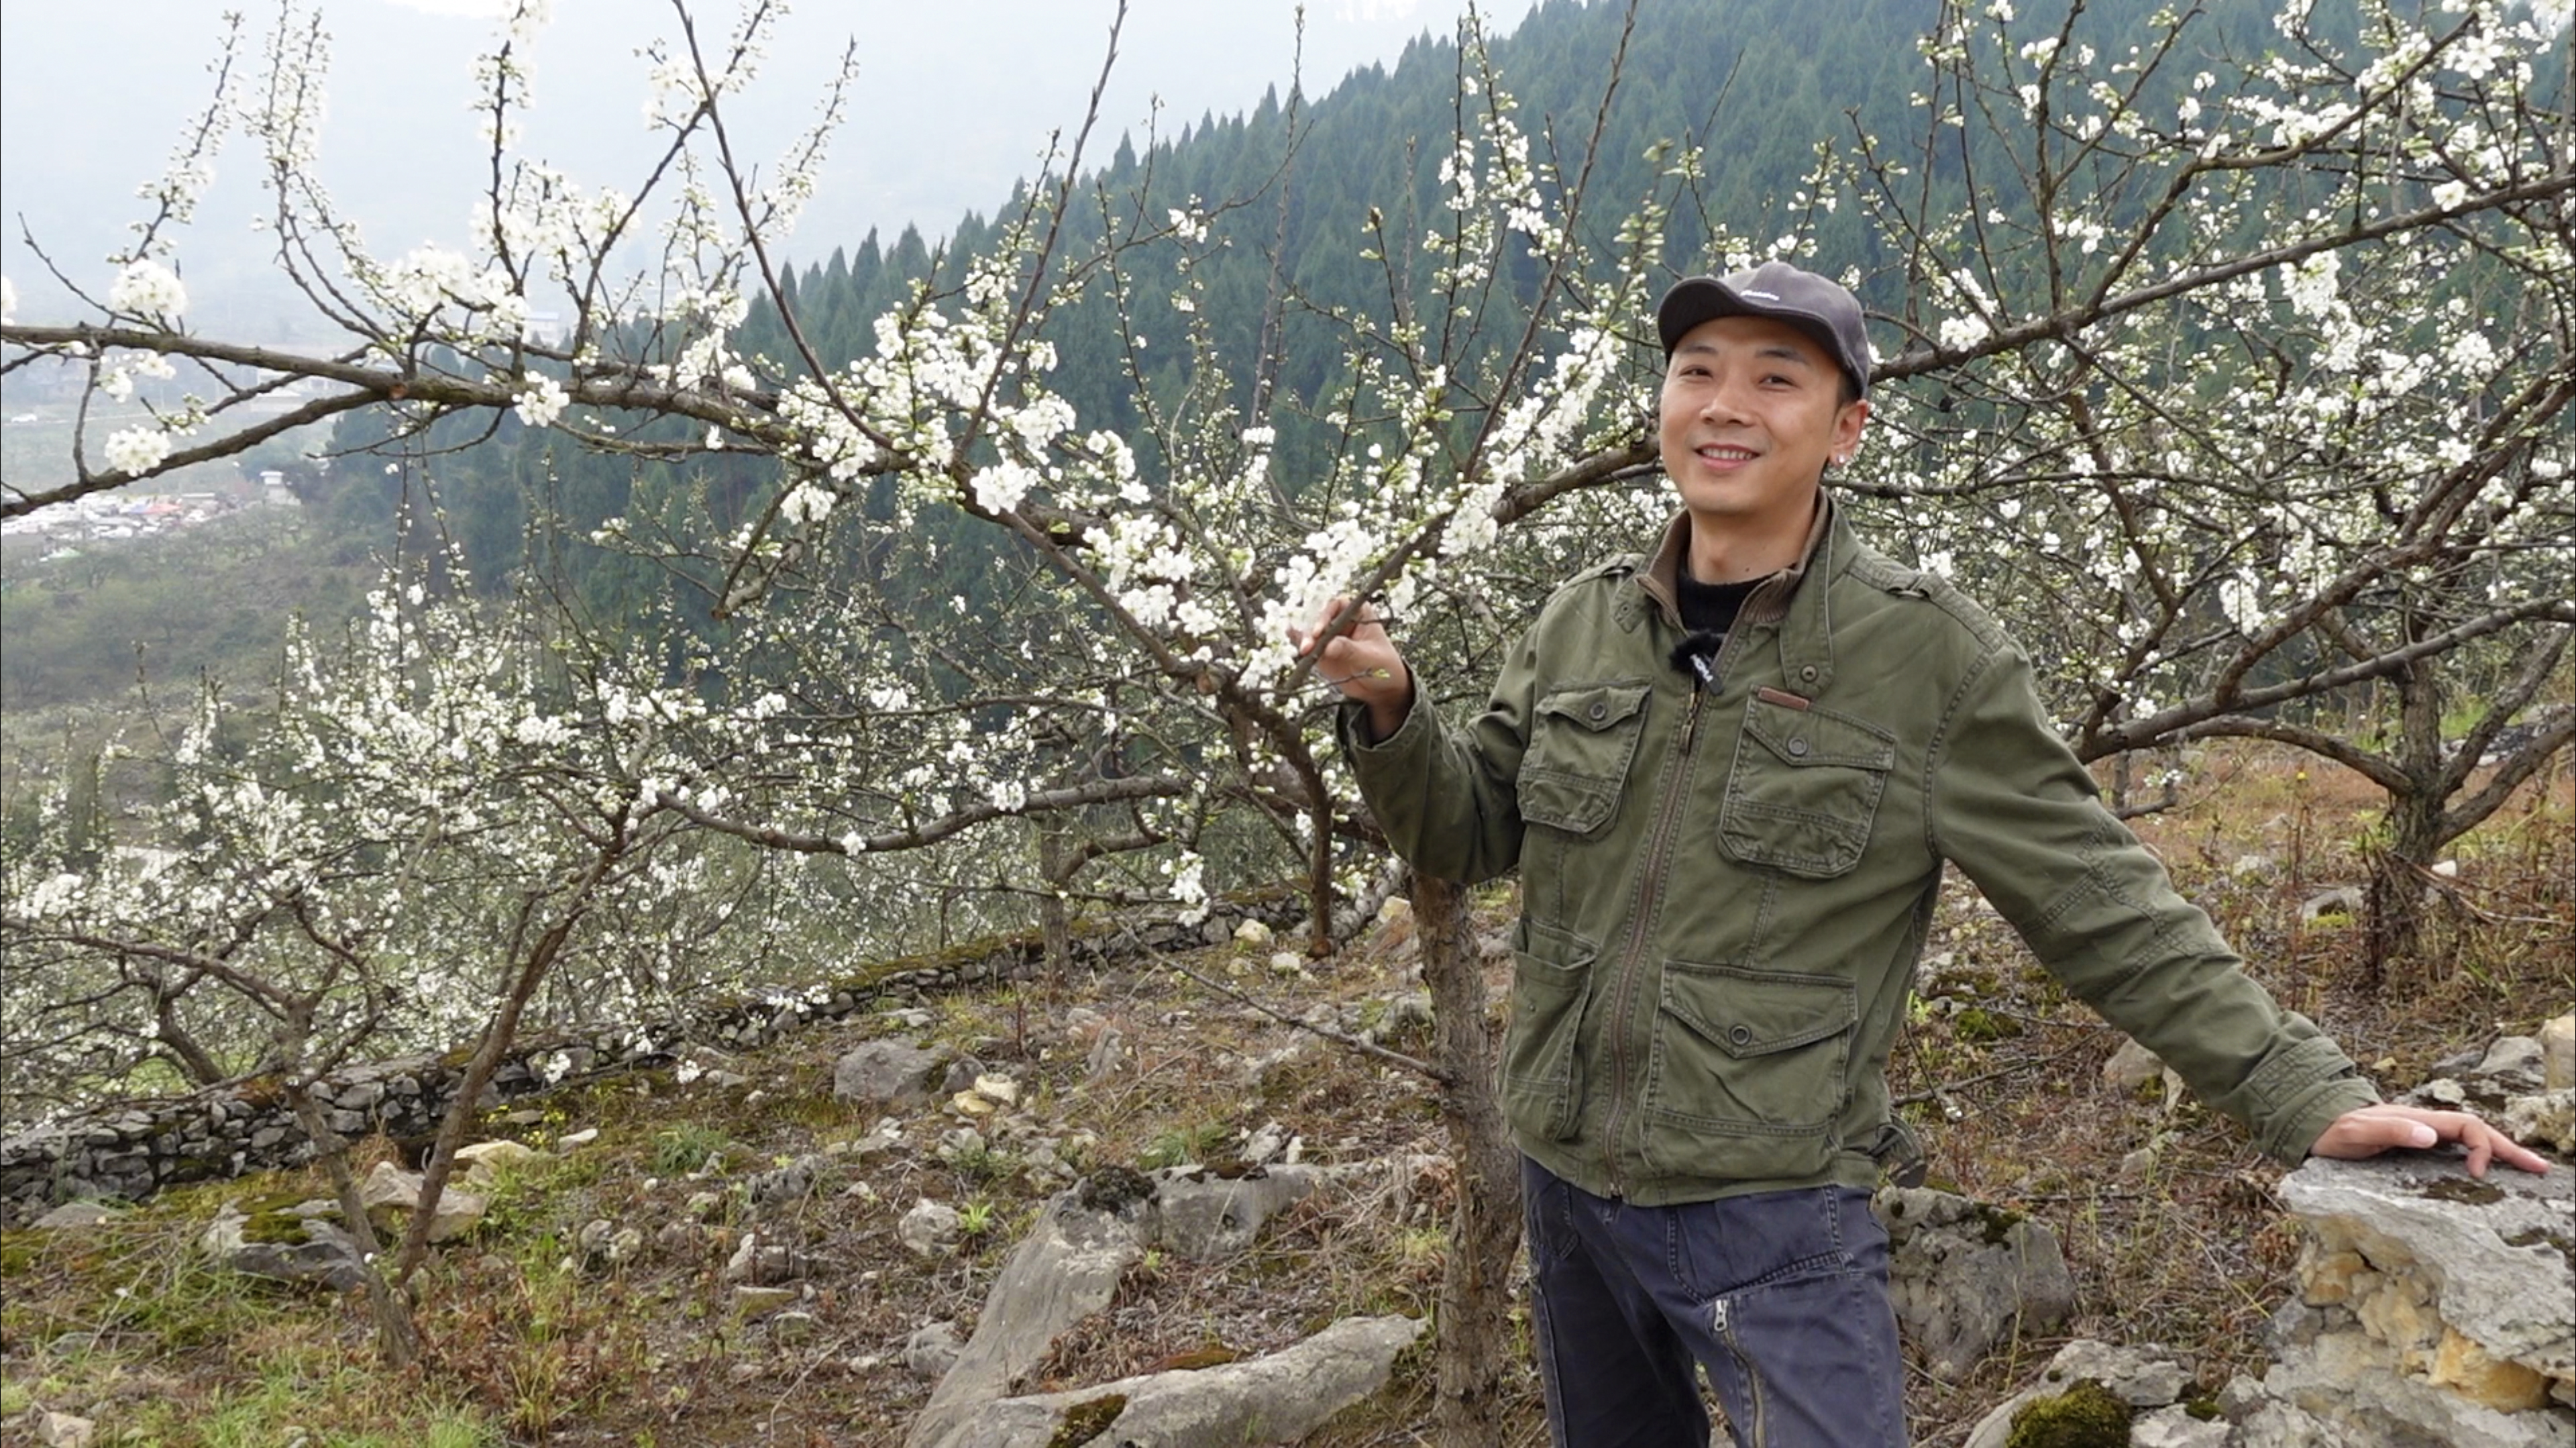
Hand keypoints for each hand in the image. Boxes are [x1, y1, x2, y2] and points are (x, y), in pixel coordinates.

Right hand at [1289, 596, 1412, 740]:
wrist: (1382, 688)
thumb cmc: (1384, 666)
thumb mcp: (1370, 657)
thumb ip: (1349, 650)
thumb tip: (1329, 647)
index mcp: (1359, 613)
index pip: (1338, 605)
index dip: (1326, 615)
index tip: (1320, 631)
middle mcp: (1342, 622)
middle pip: (1320, 617)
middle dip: (1311, 630)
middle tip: (1308, 646)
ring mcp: (1330, 637)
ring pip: (1311, 632)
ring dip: (1304, 639)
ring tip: (1304, 651)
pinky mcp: (1322, 652)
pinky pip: (1308, 645)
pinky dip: (1299, 643)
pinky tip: (1292, 640)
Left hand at [2309, 1103, 2551, 1177]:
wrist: (2316, 1126)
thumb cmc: (2335, 1131)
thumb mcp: (2358, 1133)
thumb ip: (2390, 1132)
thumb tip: (2431, 1136)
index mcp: (2419, 1120)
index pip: (2467, 1126)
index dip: (2482, 1145)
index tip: (2478, 1173)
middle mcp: (2426, 1124)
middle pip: (2478, 1131)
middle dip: (2510, 1148)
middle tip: (2540, 1169)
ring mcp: (2423, 1133)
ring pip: (2472, 1138)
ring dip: (2500, 1152)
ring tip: (2528, 1169)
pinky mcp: (2417, 1145)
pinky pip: (2458, 1148)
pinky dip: (2480, 1156)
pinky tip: (2489, 1171)